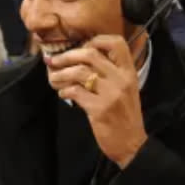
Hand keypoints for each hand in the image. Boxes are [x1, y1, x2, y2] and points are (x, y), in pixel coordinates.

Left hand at [47, 35, 148, 168]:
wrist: (131, 144)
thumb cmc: (125, 116)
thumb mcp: (126, 90)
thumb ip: (110, 73)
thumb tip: (81, 59)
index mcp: (129, 72)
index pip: (116, 43)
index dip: (95, 40)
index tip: (81, 47)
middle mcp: (122, 80)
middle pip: (90, 54)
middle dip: (67, 56)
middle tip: (54, 60)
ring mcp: (111, 94)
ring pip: (79, 72)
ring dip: (61, 74)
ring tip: (53, 78)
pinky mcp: (99, 109)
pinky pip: (75, 92)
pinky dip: (64, 91)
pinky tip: (63, 94)